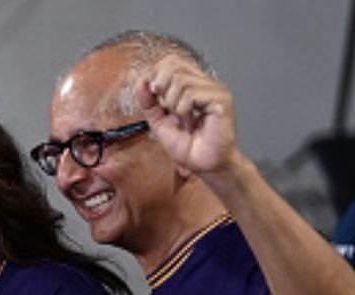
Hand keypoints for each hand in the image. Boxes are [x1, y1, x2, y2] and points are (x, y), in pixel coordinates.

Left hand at [138, 56, 241, 175]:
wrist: (204, 165)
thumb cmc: (188, 146)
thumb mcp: (159, 122)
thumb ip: (149, 103)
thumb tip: (140, 82)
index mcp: (192, 84)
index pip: (170, 61)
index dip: (155, 76)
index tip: (154, 98)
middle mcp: (205, 82)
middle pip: (173, 65)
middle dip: (161, 90)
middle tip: (168, 110)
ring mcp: (215, 89)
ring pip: (180, 81)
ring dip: (173, 105)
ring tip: (184, 121)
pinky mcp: (221, 99)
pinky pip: (191, 95)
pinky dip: (184, 111)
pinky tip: (192, 122)